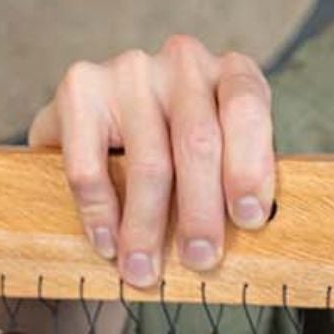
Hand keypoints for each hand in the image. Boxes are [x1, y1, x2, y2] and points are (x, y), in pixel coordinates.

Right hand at [28, 38, 274, 284]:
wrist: (106, 142)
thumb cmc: (182, 169)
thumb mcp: (224, 173)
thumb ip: (237, 194)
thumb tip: (251, 245)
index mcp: (231, 76)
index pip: (246, 109)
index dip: (249, 166)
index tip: (248, 220)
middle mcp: (184, 62)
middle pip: (197, 143)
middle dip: (200, 213)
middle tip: (200, 260)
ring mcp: (131, 69)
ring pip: (149, 163)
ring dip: (147, 228)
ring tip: (144, 271)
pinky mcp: (81, 86)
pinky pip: (91, 166)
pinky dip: (100, 214)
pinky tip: (107, 244)